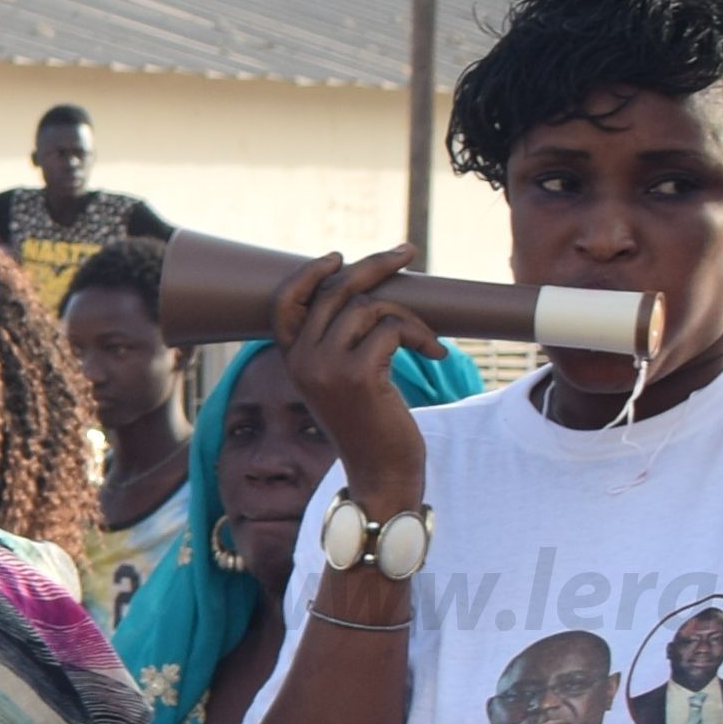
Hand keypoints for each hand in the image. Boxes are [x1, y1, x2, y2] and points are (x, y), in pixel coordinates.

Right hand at [264, 245, 446, 512]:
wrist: (380, 472)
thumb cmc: (370, 424)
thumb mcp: (343, 379)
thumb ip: (339, 341)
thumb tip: (369, 288)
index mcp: (293, 360)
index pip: (287, 302)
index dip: (310, 273)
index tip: (340, 257)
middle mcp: (302, 360)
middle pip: (336, 290)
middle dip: (377, 265)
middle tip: (408, 251)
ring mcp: (326, 367)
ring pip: (371, 308)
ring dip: (410, 318)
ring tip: (427, 342)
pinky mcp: (358, 374)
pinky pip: (394, 329)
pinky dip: (422, 337)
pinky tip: (436, 354)